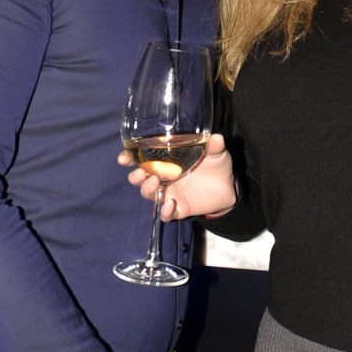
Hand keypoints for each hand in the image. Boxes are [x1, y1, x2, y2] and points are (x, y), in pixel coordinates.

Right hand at [118, 132, 236, 221]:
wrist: (228, 188)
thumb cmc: (216, 166)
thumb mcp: (216, 153)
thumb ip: (214, 146)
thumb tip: (217, 137)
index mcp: (165, 162)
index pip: (141, 159)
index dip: (129, 158)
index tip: (124, 158)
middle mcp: (163, 178)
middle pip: (139, 179)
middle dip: (135, 177)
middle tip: (142, 172)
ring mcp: (168, 194)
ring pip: (148, 195)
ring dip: (147, 189)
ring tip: (156, 182)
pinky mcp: (177, 209)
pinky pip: (165, 214)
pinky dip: (164, 211)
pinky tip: (171, 203)